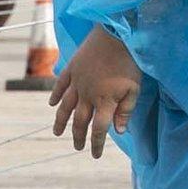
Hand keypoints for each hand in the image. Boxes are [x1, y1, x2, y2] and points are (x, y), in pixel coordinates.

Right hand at [49, 26, 140, 157]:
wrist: (116, 33)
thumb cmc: (130, 62)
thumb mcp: (135, 89)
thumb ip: (126, 111)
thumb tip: (120, 131)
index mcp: (105, 101)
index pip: (99, 129)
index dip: (96, 144)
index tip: (94, 155)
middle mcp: (88, 95)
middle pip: (79, 121)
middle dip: (78, 136)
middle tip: (77, 147)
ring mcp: (77, 81)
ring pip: (65, 106)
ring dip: (61, 121)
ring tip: (57, 132)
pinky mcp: (72, 68)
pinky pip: (60, 85)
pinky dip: (55, 95)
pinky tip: (52, 104)